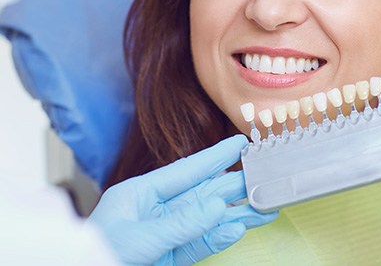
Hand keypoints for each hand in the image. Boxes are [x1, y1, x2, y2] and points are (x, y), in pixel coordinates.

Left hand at [89, 135, 277, 264]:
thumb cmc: (99, 254)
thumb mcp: (139, 237)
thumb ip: (180, 222)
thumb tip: (219, 206)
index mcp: (142, 193)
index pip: (186, 169)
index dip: (215, 156)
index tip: (239, 142)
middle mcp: (158, 209)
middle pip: (203, 193)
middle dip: (234, 185)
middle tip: (263, 175)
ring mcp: (166, 233)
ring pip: (208, 219)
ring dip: (236, 214)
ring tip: (264, 207)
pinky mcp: (170, 256)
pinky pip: (200, 244)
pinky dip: (219, 237)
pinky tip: (239, 228)